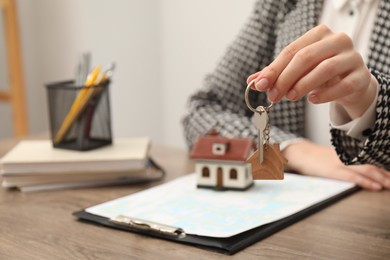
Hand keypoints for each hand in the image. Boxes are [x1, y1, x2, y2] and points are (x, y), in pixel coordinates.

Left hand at [247, 24, 376, 119]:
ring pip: (325, 69)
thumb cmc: (320, 73)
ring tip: (290, 97)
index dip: (273, 69)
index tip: (260, 86)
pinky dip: (325, 94)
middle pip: (306, 57)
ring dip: (303, 85)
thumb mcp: (297, 71)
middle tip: (274, 96)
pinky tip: (312, 100)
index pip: (291, 51)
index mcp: (319, 34)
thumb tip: (251, 81)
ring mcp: (352, 57)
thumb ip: (276, 74)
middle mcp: (338, 40)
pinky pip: (343, 85)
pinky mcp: (362, 76)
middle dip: (285, 78)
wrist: (351, 84)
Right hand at [282, 140, 389, 190]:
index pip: (370, 159)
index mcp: (348, 154)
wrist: (299, 153)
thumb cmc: (315, 158)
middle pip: (372, 164)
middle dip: (387, 174)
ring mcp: (341, 164)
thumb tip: (361, 170)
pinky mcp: (333, 171)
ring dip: (382, 178)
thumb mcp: (333, 157)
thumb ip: (346, 162)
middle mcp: (347, 157)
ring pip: (366, 170)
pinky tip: (375, 186)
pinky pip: (353, 176)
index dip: (384, 167)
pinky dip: (365, 181)